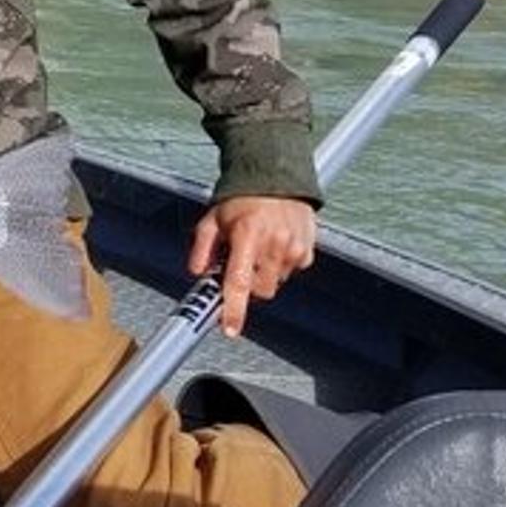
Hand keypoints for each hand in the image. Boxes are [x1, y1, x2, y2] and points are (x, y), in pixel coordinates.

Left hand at [188, 195, 316, 337]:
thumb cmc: (241, 198)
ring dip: (263, 275)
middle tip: (238, 267)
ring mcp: (294, 248)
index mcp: (246, 236)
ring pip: (275, 283)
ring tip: (256, 249)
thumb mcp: (212, 220)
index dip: (234, 310)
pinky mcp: (307, 251)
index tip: (230, 328)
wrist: (276, 177)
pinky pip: (289, 272)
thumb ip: (202, 249)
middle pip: (260, 291)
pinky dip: (279, 266)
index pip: (238, 283)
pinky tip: (272, 246)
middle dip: (247, 286)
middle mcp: (274, 244)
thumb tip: (198, 274)